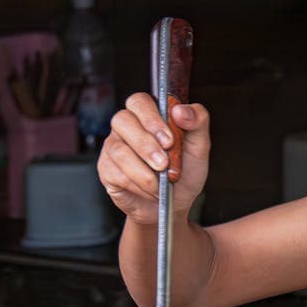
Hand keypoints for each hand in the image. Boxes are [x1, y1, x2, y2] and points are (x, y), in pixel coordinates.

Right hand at [97, 93, 210, 225]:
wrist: (175, 205)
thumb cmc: (185, 172)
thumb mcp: (199, 147)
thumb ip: (198, 122)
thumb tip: (181, 110)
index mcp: (149, 115)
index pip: (139, 101)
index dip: (151, 118)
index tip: (169, 140)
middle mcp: (127, 127)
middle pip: (123, 120)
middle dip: (145, 144)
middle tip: (164, 163)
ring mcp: (114, 147)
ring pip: (119, 150)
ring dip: (143, 170)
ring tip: (161, 182)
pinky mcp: (106, 169)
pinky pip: (116, 173)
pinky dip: (138, 185)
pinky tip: (151, 190)